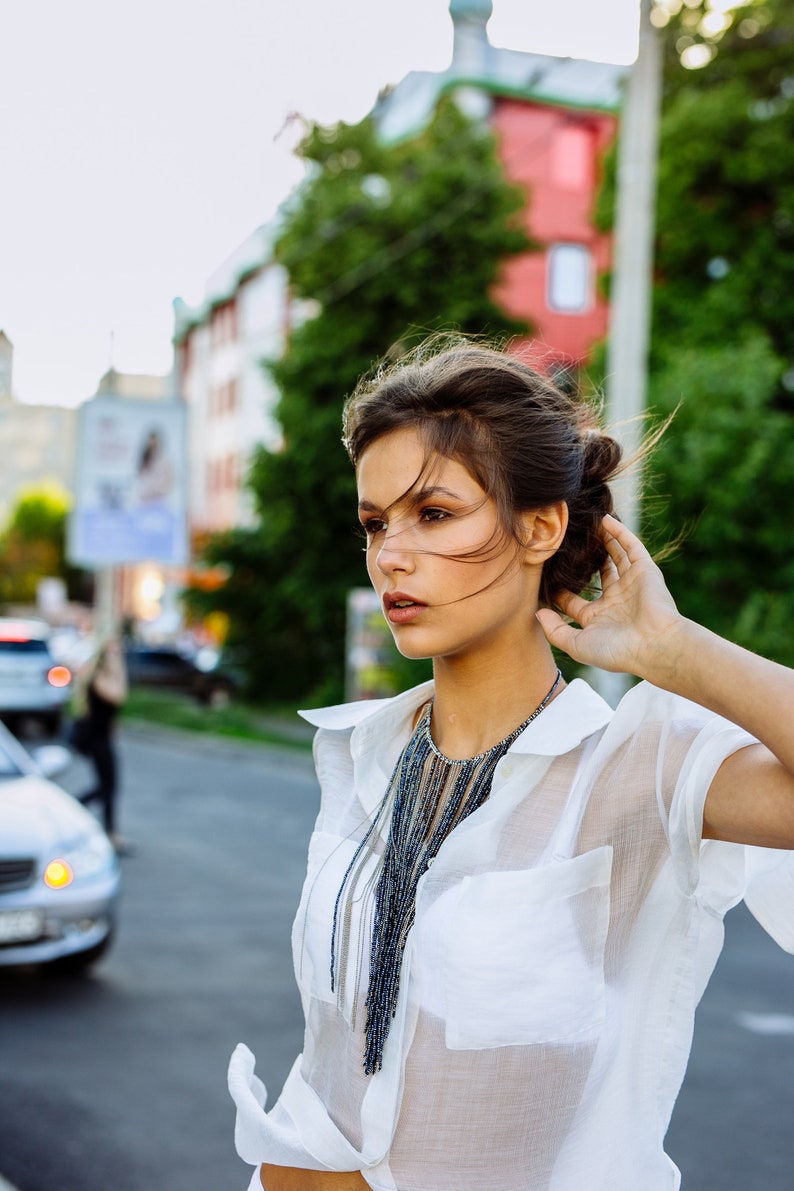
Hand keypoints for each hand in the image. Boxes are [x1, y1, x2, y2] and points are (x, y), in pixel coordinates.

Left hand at [535, 515, 682, 677]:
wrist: (655, 646)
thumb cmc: (616, 650)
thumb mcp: (577, 645)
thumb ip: (555, 631)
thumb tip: (537, 613)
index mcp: (599, 619)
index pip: (574, 601)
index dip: (560, 589)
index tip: (544, 574)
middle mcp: (615, 601)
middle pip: (596, 575)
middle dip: (583, 562)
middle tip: (566, 545)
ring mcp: (631, 585)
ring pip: (615, 557)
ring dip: (602, 542)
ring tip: (586, 526)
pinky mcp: (646, 571)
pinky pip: (631, 547)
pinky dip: (619, 533)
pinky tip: (604, 520)